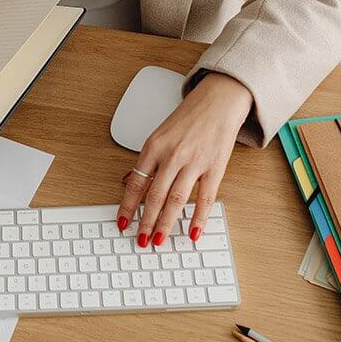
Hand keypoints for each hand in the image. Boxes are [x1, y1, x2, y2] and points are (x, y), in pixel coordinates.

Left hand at [116, 72, 252, 246]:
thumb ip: (147, 160)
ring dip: (166, 223)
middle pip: (155, 195)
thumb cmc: (188, 118)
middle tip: (141, 240)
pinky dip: (199, 218)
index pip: (137, 182)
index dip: (128, 205)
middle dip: (146, 221)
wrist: (218, 101)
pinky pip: (205, 198)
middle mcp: (172, 156)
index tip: (122, 222)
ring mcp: (194, 162)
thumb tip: (129, 181)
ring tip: (159, 239)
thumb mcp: (159, 134)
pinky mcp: (214, 167)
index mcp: (154, 147)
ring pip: (177, 199)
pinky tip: (192, 232)